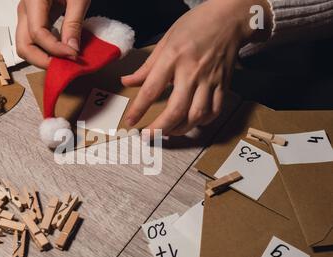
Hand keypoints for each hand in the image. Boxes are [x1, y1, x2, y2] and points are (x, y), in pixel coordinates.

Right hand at [16, 0, 90, 68]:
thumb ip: (74, 24)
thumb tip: (72, 50)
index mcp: (32, 0)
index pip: (38, 35)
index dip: (56, 49)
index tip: (75, 55)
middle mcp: (24, 10)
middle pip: (24, 46)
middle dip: (43, 61)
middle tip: (65, 67)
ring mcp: (26, 15)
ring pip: (26, 46)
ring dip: (44, 58)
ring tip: (65, 61)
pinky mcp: (33, 19)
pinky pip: (34, 41)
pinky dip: (46, 51)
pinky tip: (62, 52)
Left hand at [122, 0, 271, 137]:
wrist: (230, 18)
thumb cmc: (195, 26)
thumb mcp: (166, 40)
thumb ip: (147, 66)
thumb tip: (127, 81)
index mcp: (173, 57)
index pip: (152, 89)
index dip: (138, 109)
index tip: (130, 122)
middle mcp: (192, 71)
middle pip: (176, 109)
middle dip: (160, 128)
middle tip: (148, 137)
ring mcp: (210, 80)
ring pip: (196, 115)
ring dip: (180, 129)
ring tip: (168, 133)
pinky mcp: (223, 85)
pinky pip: (214, 111)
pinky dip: (202, 122)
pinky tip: (192, 123)